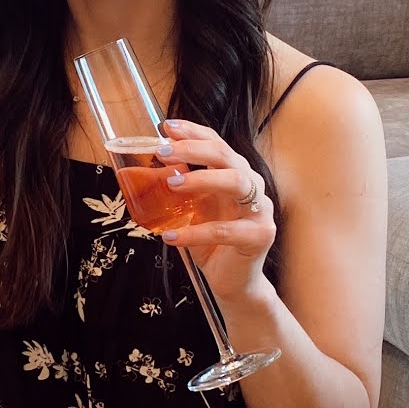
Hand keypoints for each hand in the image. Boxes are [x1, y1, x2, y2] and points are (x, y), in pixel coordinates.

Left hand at [154, 117, 276, 311]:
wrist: (233, 281)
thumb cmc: (212, 242)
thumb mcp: (193, 209)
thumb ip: (181, 187)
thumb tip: (148, 166)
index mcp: (236, 174)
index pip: (217, 144)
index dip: (194, 132)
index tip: (167, 127)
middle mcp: (252, 186)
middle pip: (227, 156)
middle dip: (194, 150)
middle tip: (163, 152)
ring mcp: (260, 210)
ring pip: (236, 183)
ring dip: (201, 179)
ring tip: (171, 184)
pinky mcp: (259, 236)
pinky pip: (226, 230)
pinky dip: (195, 232)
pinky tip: (171, 236)